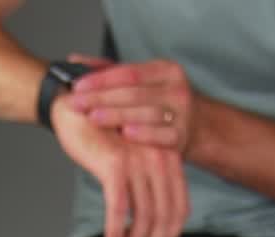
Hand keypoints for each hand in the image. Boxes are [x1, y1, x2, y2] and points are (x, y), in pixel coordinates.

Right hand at [50, 94, 188, 236]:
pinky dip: (116, 231)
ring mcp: (139, 161)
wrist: (74, 105)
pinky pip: (120, 208)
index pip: (180, 209)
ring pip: (144, 217)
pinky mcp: (115, 164)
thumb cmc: (102, 134)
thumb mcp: (133, 158)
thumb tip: (148, 225)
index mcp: (168, 159)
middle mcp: (159, 159)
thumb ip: (146, 184)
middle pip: (165, 217)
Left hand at [68, 59, 200, 155]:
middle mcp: (175, 87)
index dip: (101, 79)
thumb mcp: (143, 84)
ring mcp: (181, 112)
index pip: (128, 72)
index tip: (77, 86)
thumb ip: (112, 74)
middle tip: (77, 104)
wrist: (198, 129)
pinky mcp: (182, 136)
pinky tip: (126, 133)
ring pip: (146, 112)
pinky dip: (143, 134)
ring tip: (94, 118)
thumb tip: (75, 62)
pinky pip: (161, 135)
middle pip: (133, 92)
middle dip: (102, 98)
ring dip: (118, 115)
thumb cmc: (161, 105)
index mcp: (165, 70)